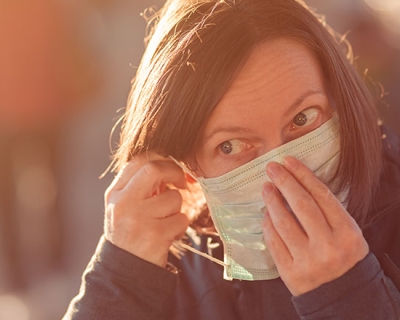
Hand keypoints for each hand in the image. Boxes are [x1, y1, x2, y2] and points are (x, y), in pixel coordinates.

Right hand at [104, 152, 188, 267]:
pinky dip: (180, 226)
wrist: (123, 272)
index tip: (171, 168)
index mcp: (115, 194)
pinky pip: (181, 219)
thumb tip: (170, 168)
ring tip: (166, 221)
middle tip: (182, 182)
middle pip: (154, 170)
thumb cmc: (129, 234)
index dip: (160, 159)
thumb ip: (140, 187)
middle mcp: (124, 203)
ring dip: (177, 209)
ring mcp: (139, 219)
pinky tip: (169, 235)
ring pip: (174, 198)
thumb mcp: (124, 207)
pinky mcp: (155, 235)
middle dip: (174, 172)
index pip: (138, 161)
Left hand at [262, 156, 368, 295]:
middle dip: (285, 182)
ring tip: (266, 187)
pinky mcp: (291, 273)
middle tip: (272, 168)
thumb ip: (327, 211)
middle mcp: (329, 247)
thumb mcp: (346, 232)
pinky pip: (274, 242)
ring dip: (272, 201)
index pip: (322, 196)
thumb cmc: (342, 255)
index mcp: (347, 233)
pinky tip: (266, 213)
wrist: (341, 294)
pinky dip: (268, 225)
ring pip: (284, 223)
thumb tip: (296, 183)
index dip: (303, 175)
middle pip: (302, 206)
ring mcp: (308, 261)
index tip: (289, 160)